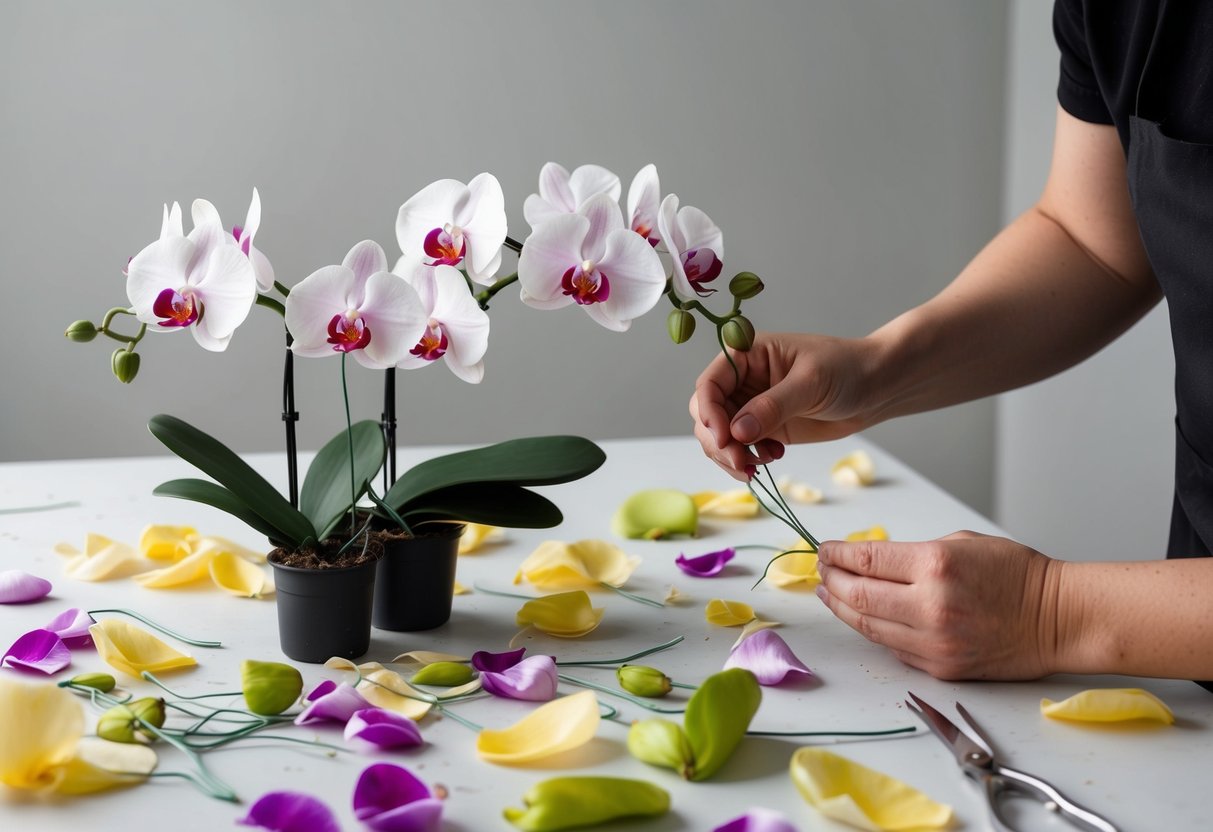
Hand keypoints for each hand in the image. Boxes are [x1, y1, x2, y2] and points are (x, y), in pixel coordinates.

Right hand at [689, 331, 881, 479]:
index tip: (724, 438)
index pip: (709, 384)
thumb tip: (737, 432)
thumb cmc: (847, 369)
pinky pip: (739, 449)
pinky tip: (773, 458)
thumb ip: (773, 406)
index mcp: (746, 355)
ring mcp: (751, 406)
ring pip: (718, 436)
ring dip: (730, 456)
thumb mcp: (810, 383)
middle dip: (718, 442)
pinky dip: (746, 460)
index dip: (709, 412)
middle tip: (742, 462)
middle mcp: (741, 380)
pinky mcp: (763, 429)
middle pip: (706, 414)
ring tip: (758, 466)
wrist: (876, 388)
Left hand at [815, 531, 1059, 679]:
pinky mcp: (940, 667)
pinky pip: (892, 647)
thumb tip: (870, 562)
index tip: (823, 549)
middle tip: (820, 571)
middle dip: (830, 580)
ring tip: (828, 593)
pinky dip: (872, 629)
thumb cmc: (1016, 574)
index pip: (866, 560)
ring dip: (841, 607)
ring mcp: (934, 641)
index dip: (836, 554)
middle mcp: (930, 606)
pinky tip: (861, 615)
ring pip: (867, 625)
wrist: (1058, 619)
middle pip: (856, 595)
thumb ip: (913, 554)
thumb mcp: (961, 543)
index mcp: (935, 566)